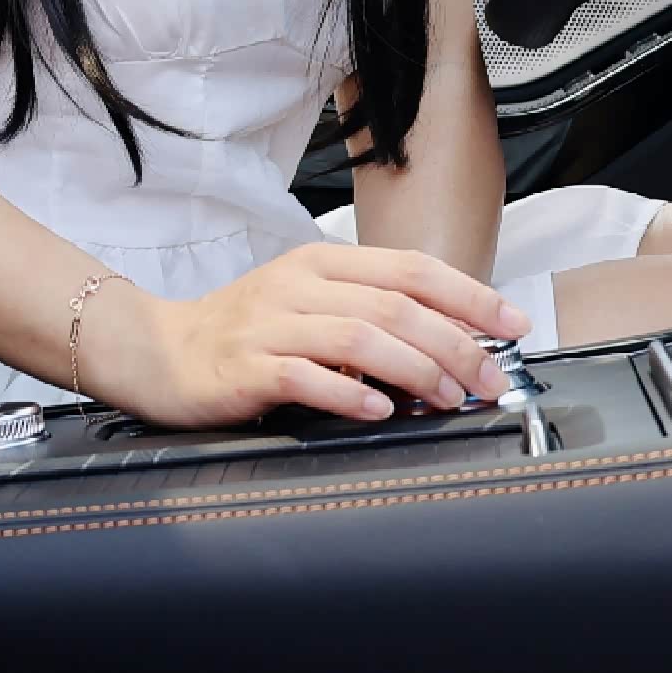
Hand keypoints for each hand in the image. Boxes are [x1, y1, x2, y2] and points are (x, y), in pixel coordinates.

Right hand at [92, 247, 526, 431]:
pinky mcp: (245, 366)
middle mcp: (299, 285)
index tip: (513, 323)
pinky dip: (350, 394)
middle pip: (395, 306)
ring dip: (415, 369)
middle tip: (489, 379)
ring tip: (446, 399)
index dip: (470, 295)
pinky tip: (379, 410)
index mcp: (321, 262)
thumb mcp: (309, 306)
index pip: (412, 268)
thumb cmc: (243, 334)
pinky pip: (307, 377)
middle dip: (456, 344)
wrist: (158, 351)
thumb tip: (452, 343)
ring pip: (360, 337)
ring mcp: (270, 324)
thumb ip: (370, 316)